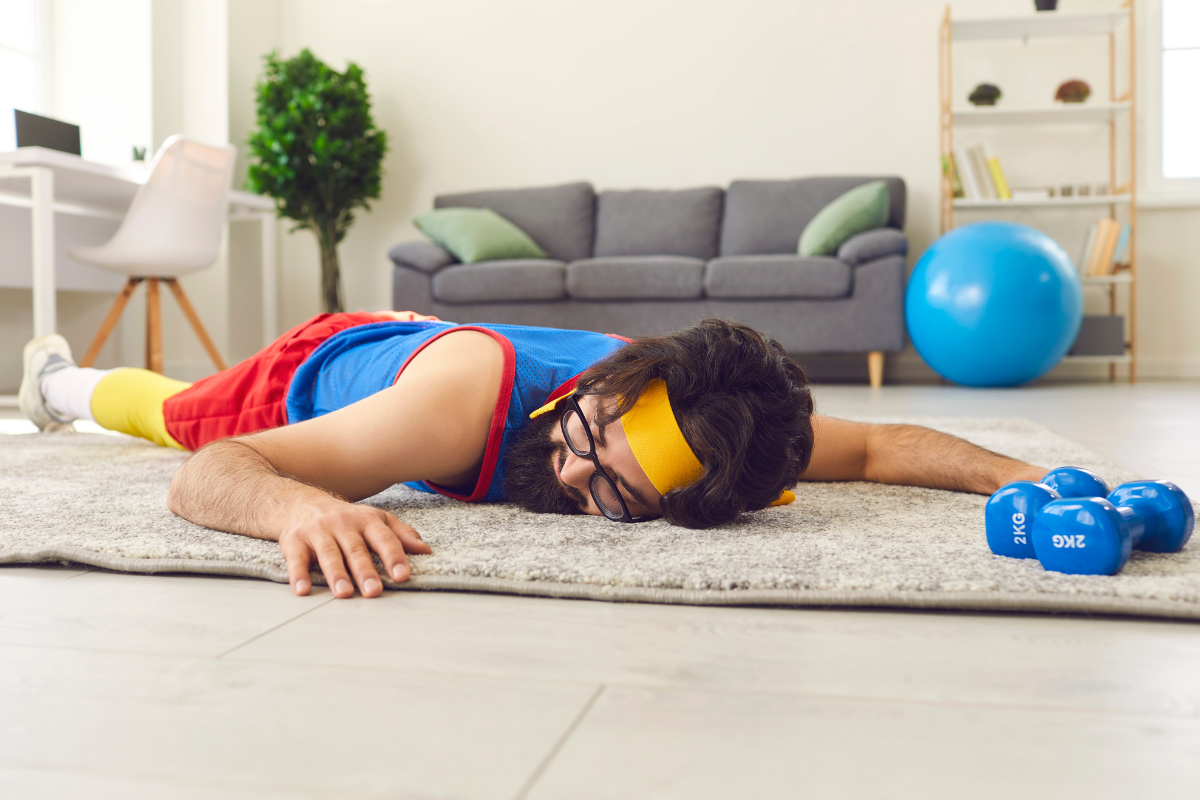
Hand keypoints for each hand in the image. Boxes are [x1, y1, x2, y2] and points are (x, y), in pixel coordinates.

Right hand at [277, 500, 432, 597]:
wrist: (301, 502)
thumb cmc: (346, 518)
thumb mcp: (376, 519)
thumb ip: (400, 535)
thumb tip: (426, 550)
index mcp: (366, 520)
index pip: (384, 538)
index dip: (394, 557)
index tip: (403, 575)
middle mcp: (342, 525)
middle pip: (356, 549)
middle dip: (365, 571)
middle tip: (374, 591)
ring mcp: (318, 532)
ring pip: (329, 555)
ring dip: (337, 575)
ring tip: (344, 593)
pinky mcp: (294, 541)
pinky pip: (296, 559)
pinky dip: (298, 574)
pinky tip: (302, 590)